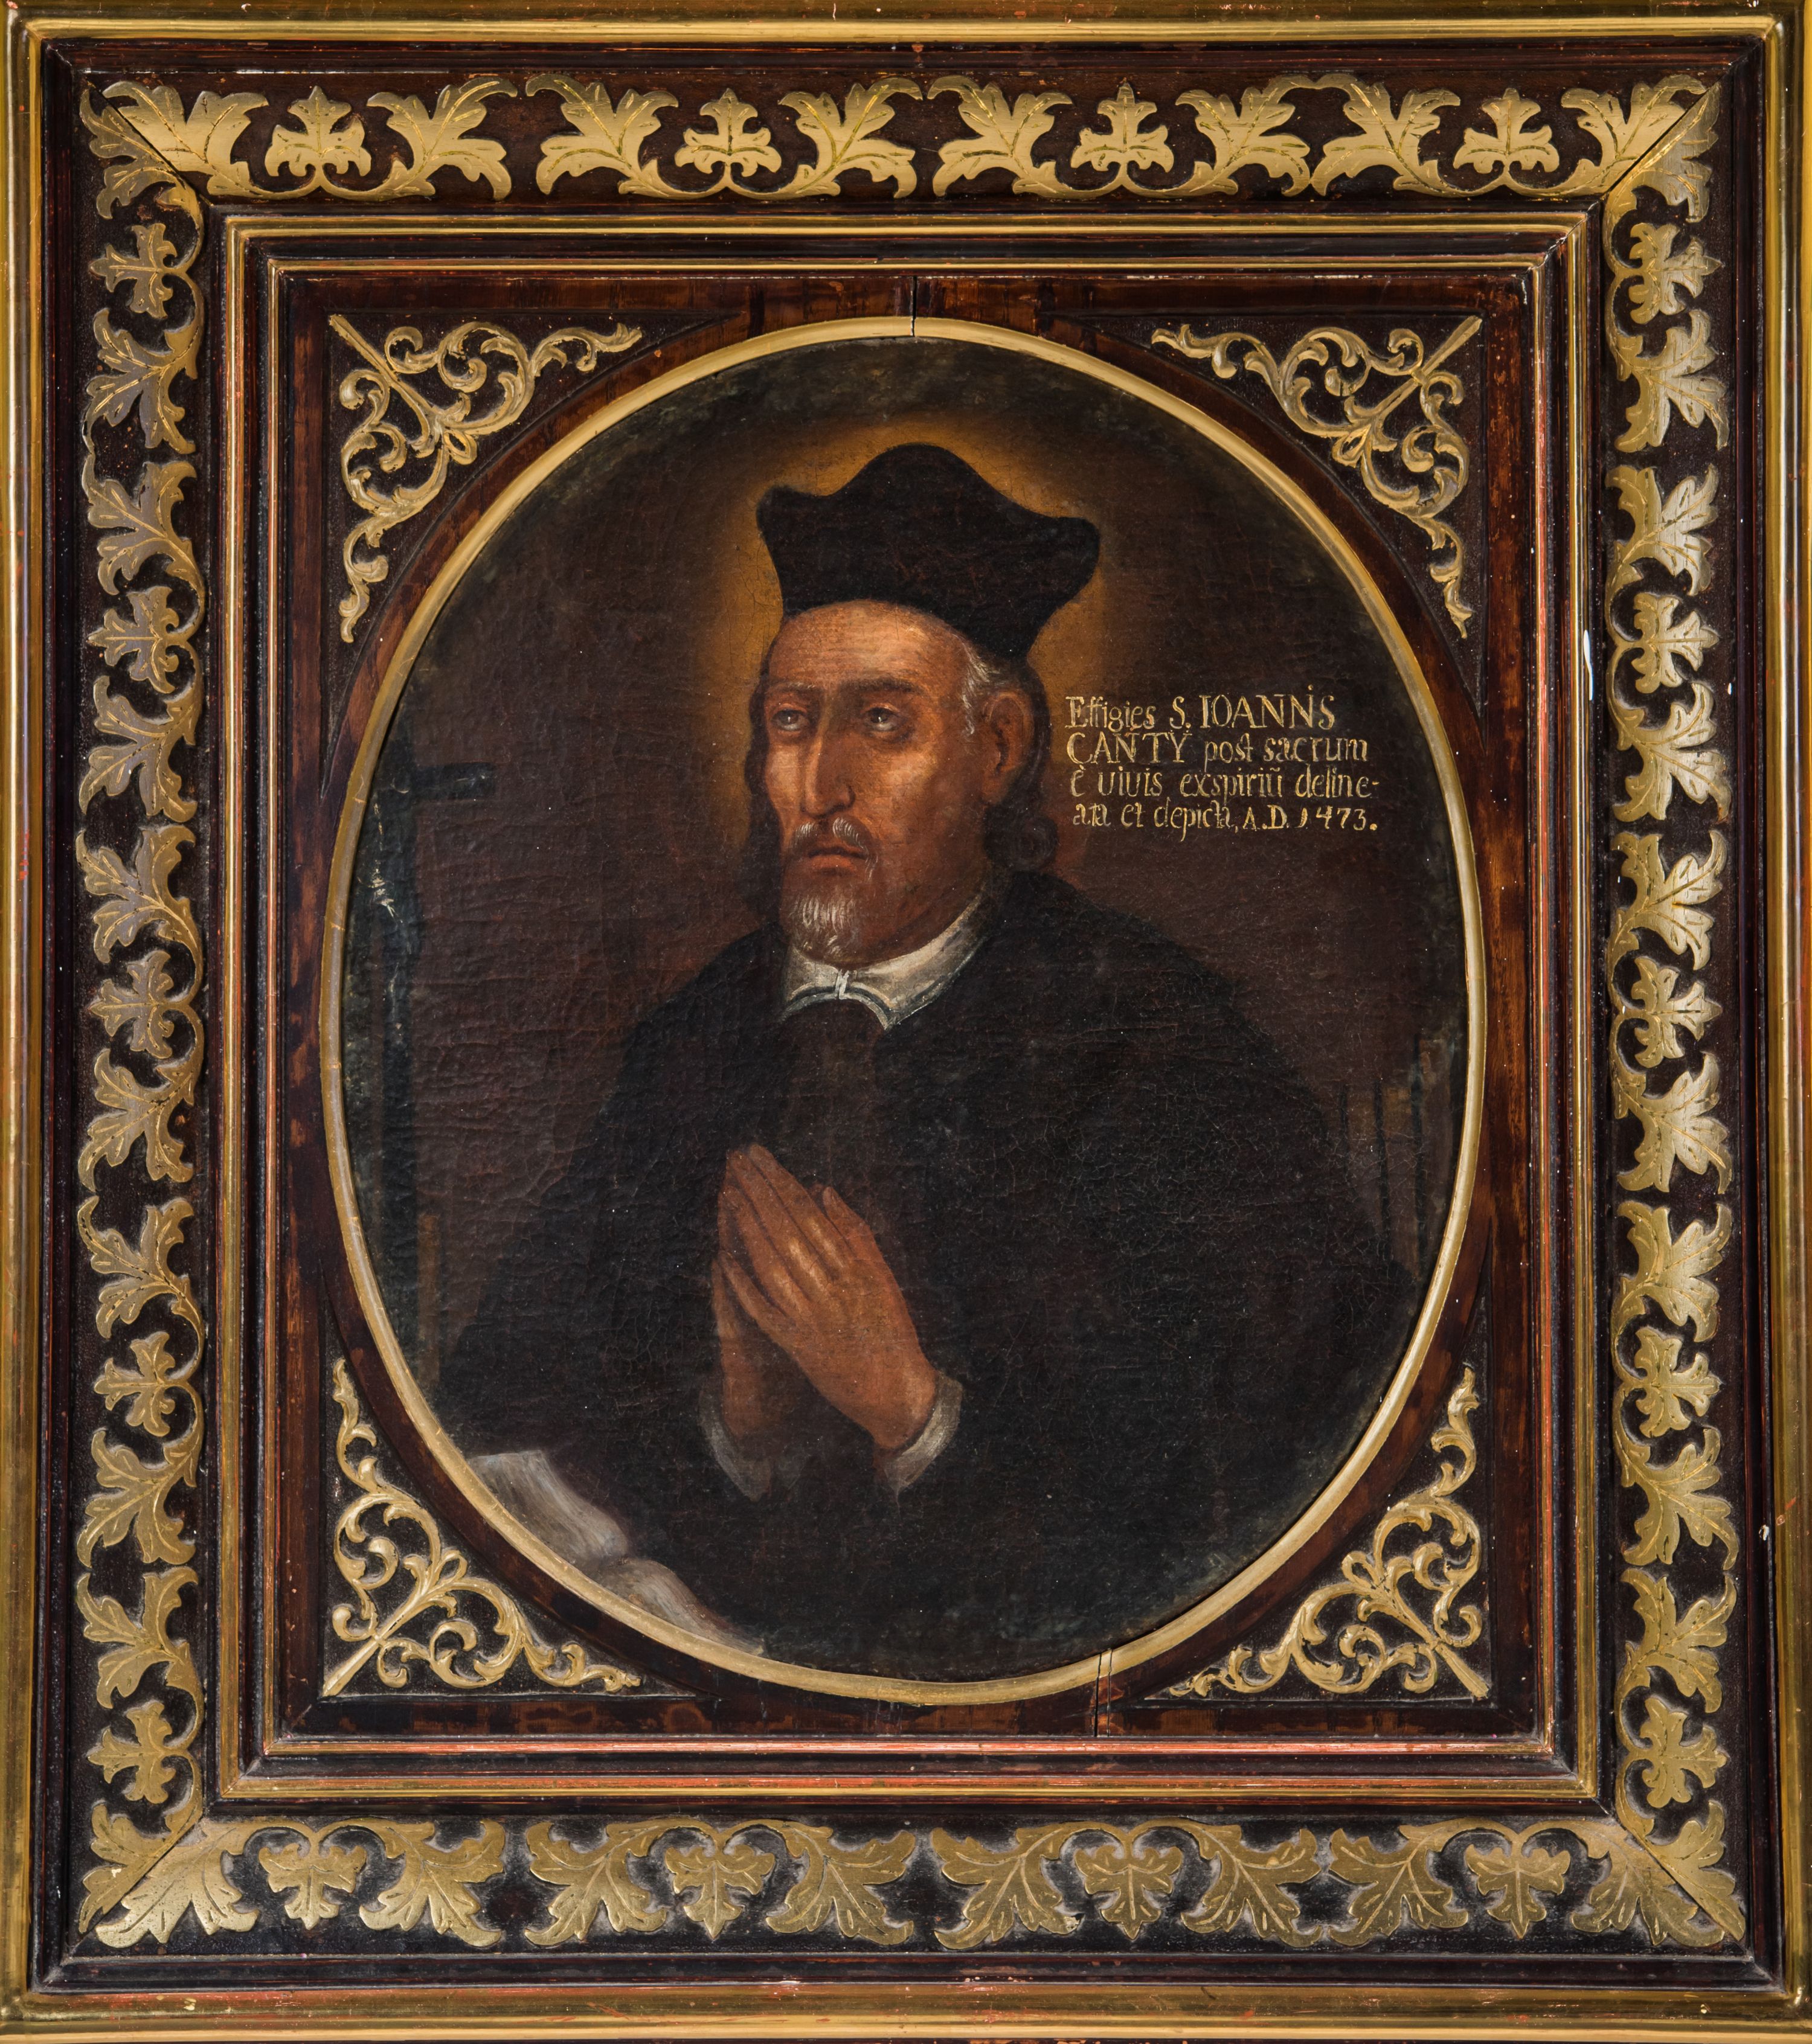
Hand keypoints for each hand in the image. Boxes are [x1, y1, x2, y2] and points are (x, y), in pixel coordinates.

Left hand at [718, 1145, 936, 1453]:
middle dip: (759, 1191)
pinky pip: (765, 1311)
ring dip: (748, 1227)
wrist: (898, 1393)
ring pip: (773, 1263)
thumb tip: (823, 1190)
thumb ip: (856, 1233)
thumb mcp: (884, 1276)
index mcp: (856, 1266)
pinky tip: (724, 1257)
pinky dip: (744, 1284)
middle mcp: (833, 1288)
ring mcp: (813, 1317)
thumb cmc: (893, 1330)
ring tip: (729, 1193)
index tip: (758, 1154)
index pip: (809, 1213)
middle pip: (787, 1230)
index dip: (781, 1181)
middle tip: (737, 1159)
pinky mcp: (797, 1347)